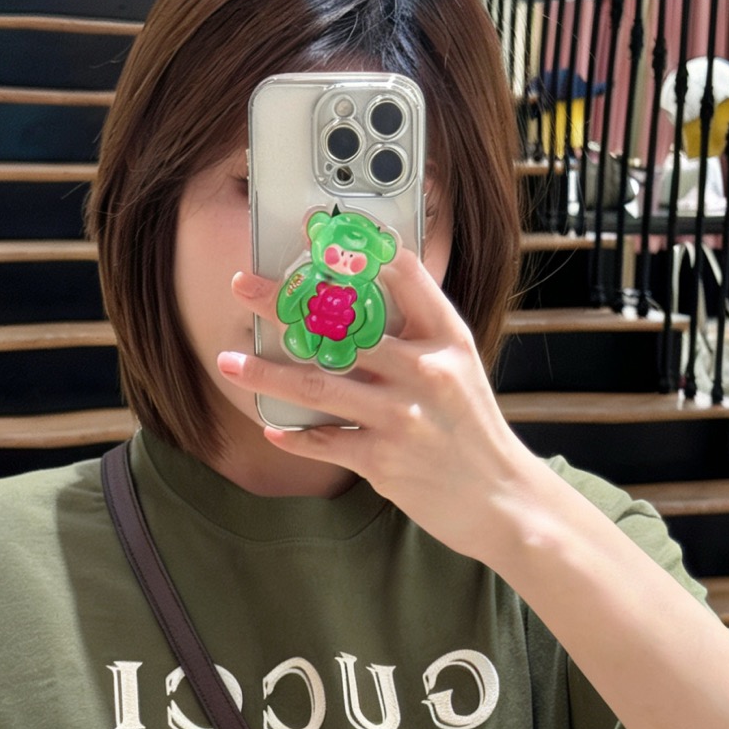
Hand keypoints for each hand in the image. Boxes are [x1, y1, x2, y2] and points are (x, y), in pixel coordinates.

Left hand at [220, 247, 539, 566]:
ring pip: (316, 384)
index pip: (400, 272)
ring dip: (264, 373)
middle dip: (283, 303)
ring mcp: (401, 415)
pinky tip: (272, 427)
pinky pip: (323, 440)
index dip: (354, 247)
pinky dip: (293, 435)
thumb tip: (356, 308)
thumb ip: (416, 336)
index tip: (315, 229)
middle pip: (341, 324)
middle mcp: (424, 370)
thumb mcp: (459, 369)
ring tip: (228, 363)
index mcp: (445, 338)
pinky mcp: (382, 459)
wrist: (500, 499)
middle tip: (242, 288)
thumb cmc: (471, 432)